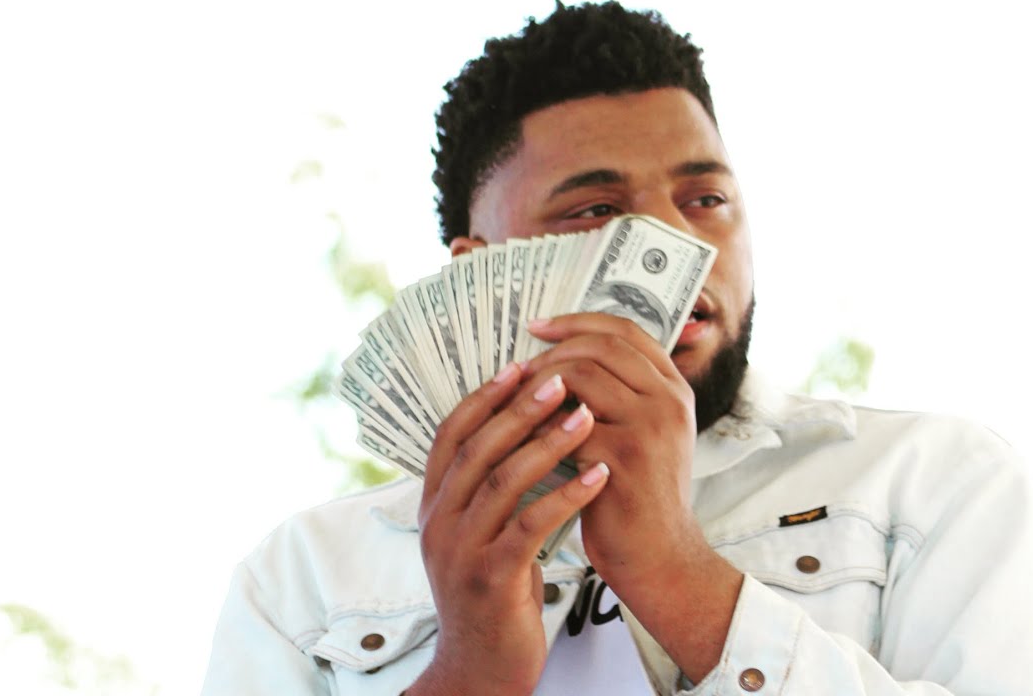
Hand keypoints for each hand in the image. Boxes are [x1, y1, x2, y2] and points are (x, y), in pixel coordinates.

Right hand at [409, 362, 609, 695]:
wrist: (481, 668)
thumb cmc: (492, 593)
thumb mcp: (478, 535)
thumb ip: (487, 490)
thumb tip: (520, 430)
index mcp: (433, 504)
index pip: (451, 435)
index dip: (483, 397)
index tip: (520, 366)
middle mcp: (439, 522)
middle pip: (477, 448)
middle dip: (520, 409)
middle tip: (560, 379)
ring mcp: (460, 550)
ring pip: (502, 481)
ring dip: (548, 443)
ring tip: (586, 416)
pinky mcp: (490, 578)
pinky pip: (529, 525)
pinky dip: (566, 494)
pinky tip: (598, 474)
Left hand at [524, 315, 742, 682]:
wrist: (659, 556)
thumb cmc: (639, 497)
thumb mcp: (646, 436)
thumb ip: (620, 396)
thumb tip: (559, 357)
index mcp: (673, 388)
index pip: (624, 330)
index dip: (577, 321)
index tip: (538, 327)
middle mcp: (668, 399)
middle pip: (600, 345)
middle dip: (551, 352)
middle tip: (517, 371)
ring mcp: (650, 425)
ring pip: (580, 375)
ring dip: (539, 386)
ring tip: (515, 405)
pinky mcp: (624, 456)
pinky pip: (565, 424)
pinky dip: (537, 428)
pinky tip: (520, 440)